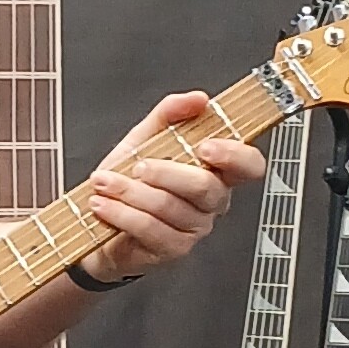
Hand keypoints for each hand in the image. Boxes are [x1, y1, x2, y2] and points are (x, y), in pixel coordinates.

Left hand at [75, 91, 264, 286]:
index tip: (205, 146)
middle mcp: (211, 201)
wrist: (100, 218)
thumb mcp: (147, 138)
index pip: (248, 165)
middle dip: (167, 173)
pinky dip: (122, 213)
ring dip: (131, 191)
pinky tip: (104, 204)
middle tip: (139, 165)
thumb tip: (197, 99)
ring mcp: (194, 228)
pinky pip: (151, 229)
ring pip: (171, 207)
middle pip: (206, 187)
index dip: (234, 156)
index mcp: (216, 171)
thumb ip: (170, 114)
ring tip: (106, 182)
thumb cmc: (130, 179)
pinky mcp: (173, 249)